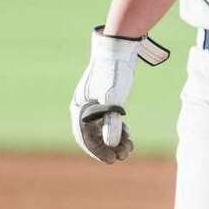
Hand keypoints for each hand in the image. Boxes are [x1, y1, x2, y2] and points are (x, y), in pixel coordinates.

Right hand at [70, 28, 168, 163]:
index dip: (97, 151)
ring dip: (113, 140)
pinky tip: (127, 133)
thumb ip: (112, 121)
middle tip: (124, 154)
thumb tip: (110, 144)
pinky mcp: (103, 100)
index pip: (84, 137)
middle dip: (108, 147)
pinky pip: (105, 121)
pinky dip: (115, 129)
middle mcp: (83, 107)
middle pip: (92, 136)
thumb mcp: (114, 98)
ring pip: (100, 129)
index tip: (111, 160)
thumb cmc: (114, 71)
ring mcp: (93, 103)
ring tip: (129, 145)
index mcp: (80, 108)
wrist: (119, 47)